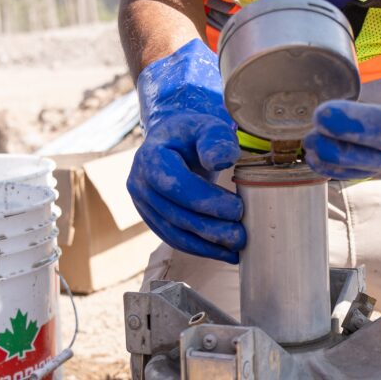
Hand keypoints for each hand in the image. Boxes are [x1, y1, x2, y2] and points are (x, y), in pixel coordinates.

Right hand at [127, 39, 244, 262]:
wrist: (175, 139)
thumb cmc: (195, 132)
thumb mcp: (208, 126)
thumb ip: (216, 139)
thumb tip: (220, 160)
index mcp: (150, 156)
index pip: (175, 184)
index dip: (205, 200)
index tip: (237, 209)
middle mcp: (138, 182)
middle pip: (175, 213)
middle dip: (210, 228)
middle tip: (242, 236)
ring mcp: (142, 203)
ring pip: (174, 231)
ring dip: (206, 244)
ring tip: (237, 247)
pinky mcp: (152, 218)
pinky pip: (174, 238)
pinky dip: (200, 249)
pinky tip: (224, 253)